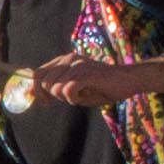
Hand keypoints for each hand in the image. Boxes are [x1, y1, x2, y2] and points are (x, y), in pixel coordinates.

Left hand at [30, 57, 162, 109]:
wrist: (127, 81)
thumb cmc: (102, 87)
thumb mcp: (76, 88)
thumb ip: (58, 89)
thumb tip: (39, 96)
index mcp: (64, 61)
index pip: (37, 74)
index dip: (35, 90)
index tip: (45, 103)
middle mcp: (68, 59)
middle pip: (43, 82)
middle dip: (51, 97)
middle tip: (68, 100)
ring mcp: (77, 65)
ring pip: (55, 88)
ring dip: (66, 98)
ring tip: (80, 96)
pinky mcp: (86, 73)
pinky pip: (68, 91)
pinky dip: (74, 99)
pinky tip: (84, 96)